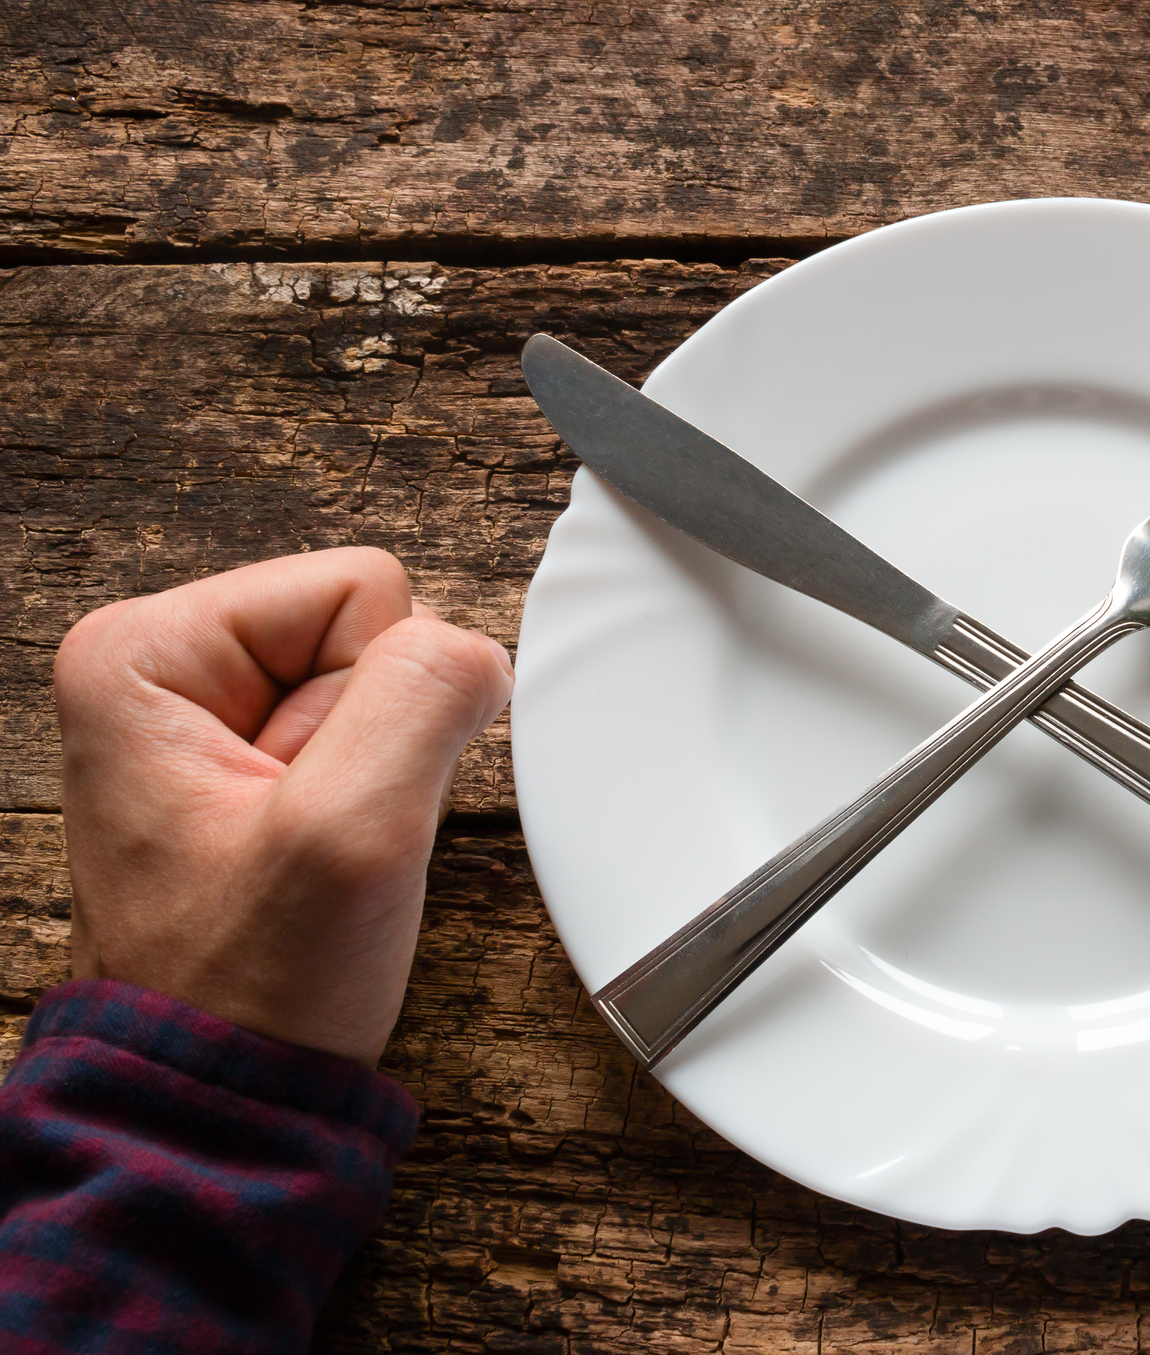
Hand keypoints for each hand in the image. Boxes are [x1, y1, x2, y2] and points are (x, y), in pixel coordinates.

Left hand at [54, 548, 514, 1065]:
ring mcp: (212, 720)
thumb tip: (473, 651)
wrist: (226, 1096)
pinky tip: (332, 858)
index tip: (330, 796)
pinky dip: (380, 801)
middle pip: (371, 629)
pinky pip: (375, 735)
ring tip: (324, 852)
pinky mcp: (255, 765)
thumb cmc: (249, 990)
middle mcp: (166, 672)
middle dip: (386, 737)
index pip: (361, 587)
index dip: (387, 697)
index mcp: (142, 655)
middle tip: (329, 833)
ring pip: (384, 684)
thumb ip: (419, 701)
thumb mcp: (348, 835)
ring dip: (384, 777)